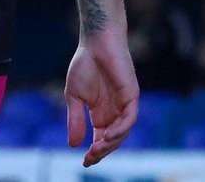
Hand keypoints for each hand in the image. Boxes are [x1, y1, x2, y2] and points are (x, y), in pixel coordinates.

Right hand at [65, 34, 139, 166]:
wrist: (96, 42)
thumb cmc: (85, 65)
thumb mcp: (74, 97)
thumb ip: (75, 120)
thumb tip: (73, 145)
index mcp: (100, 113)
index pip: (101, 139)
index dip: (95, 152)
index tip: (85, 161)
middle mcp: (114, 111)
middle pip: (113, 140)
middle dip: (102, 152)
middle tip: (90, 157)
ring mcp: (124, 103)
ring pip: (123, 132)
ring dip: (111, 143)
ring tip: (97, 148)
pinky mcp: (131, 94)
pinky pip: (130, 117)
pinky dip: (121, 128)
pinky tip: (108, 134)